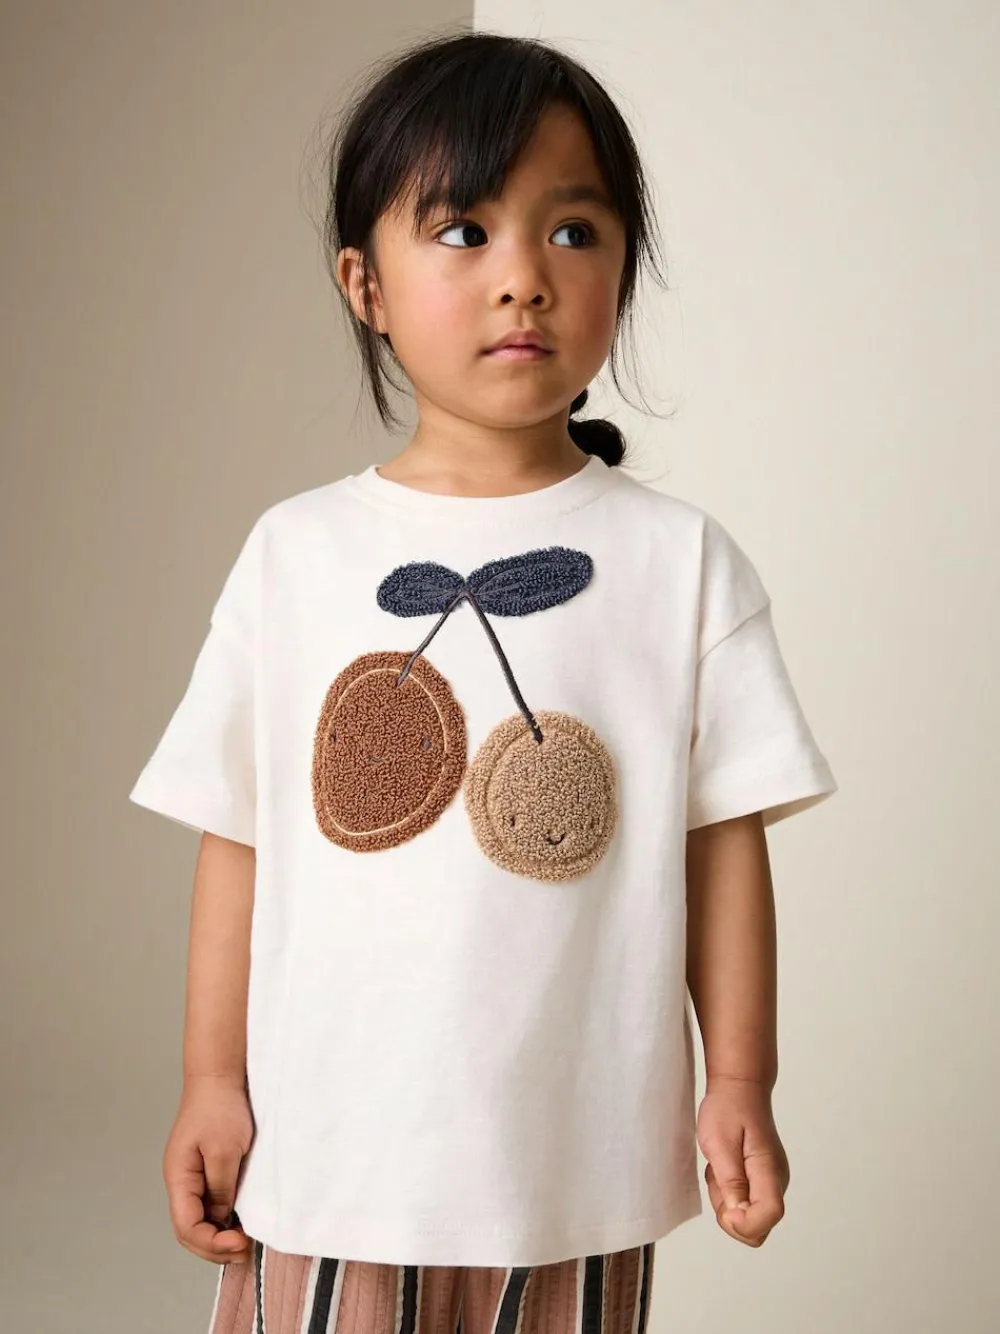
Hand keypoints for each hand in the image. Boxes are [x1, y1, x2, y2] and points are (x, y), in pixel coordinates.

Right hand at [163, 1074, 254, 1264]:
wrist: (218, 1076)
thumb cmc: (219, 1107)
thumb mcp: (225, 1150)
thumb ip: (221, 1188)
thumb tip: (221, 1219)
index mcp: (178, 1177)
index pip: (187, 1226)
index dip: (211, 1243)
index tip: (239, 1244)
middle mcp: (181, 1181)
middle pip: (189, 1229)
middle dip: (214, 1247)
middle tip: (244, 1252)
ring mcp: (192, 1177)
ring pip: (199, 1220)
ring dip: (218, 1236)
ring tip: (244, 1243)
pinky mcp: (205, 1170)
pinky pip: (209, 1204)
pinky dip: (222, 1220)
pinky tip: (240, 1223)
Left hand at [696, 1075, 788, 1246]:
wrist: (739, 1088)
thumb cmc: (728, 1109)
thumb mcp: (720, 1143)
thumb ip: (730, 1182)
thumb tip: (738, 1217)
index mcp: (769, 1169)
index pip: (768, 1216)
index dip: (744, 1223)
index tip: (724, 1207)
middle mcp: (777, 1180)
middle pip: (759, 1228)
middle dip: (730, 1215)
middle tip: (717, 1179)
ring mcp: (771, 1181)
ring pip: (749, 1218)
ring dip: (726, 1201)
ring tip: (719, 1167)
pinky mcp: (763, 1180)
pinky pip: (745, 1204)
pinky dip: (728, 1193)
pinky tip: (724, 1168)